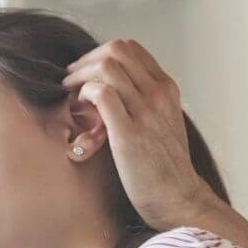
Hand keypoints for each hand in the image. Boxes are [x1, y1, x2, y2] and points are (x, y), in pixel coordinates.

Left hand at [62, 38, 220, 229]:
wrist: (177, 199)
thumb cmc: (162, 167)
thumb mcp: (161, 124)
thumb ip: (143, 102)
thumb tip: (112, 88)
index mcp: (166, 89)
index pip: (130, 48)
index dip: (99, 54)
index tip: (84, 72)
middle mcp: (159, 94)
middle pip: (116, 50)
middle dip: (86, 60)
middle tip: (70, 79)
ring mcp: (146, 112)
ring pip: (106, 67)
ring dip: (80, 76)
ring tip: (70, 94)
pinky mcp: (129, 134)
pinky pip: (101, 94)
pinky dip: (84, 94)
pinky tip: (79, 109)